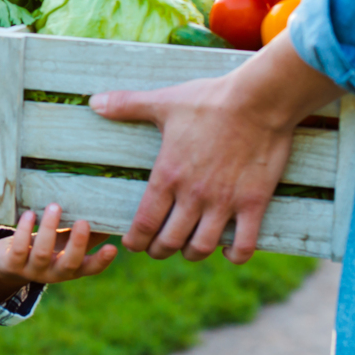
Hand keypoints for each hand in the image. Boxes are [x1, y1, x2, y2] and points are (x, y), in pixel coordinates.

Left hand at [0, 205, 116, 302]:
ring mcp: (33, 271)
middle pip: (69, 263)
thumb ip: (85, 233)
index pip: (90, 268)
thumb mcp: (65, 242)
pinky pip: (19, 248)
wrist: (8, 265)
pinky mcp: (13, 264)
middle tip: (83, 222)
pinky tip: (30, 214)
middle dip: (77, 243)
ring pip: (42, 253)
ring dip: (49, 228)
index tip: (113, 248)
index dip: (102, 261)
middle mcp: (54, 272)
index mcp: (71, 268)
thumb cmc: (45, 248)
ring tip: (54, 206)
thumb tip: (110, 216)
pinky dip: (24, 230)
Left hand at [89, 34, 343, 263]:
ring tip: (189, 248)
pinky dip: (234, 255)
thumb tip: (94, 102)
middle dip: (159, 250)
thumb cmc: (209, 100)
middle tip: (158, 247)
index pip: (143, 224)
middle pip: (168, 242)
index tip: (132, 243)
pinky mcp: (254, 203)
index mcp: (167, 175)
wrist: (260, 98)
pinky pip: (244, 244)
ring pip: (201, 247)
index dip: (135, 241)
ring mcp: (224, 202)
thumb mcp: (163, 102)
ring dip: (192, 253)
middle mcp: (192, 195)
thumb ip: (127, 106)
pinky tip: (227, 249)